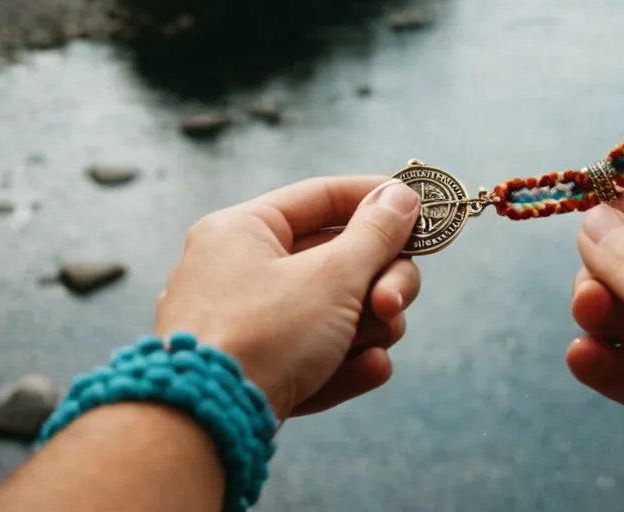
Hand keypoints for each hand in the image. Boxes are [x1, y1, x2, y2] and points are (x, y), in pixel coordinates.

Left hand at [155, 176, 422, 419]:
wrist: (203, 426)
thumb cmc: (263, 335)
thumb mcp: (332, 276)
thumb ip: (375, 234)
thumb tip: (400, 195)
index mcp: (242, 231)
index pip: (321, 197)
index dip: (375, 200)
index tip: (420, 210)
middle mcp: (238, 271)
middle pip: (335, 259)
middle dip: (379, 281)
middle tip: (395, 300)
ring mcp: (245, 325)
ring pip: (331, 310)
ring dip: (368, 325)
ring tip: (377, 344)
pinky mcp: (254, 373)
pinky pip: (313, 354)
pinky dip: (346, 360)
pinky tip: (371, 369)